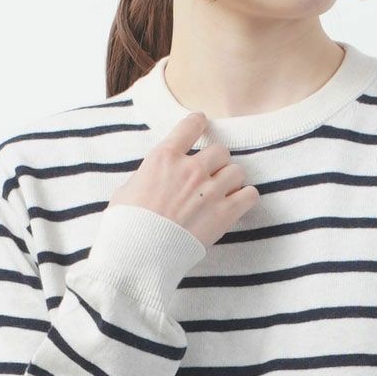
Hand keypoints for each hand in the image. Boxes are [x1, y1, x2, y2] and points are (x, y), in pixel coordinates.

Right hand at [109, 110, 259, 248]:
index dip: (199, 123)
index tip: (202, 123)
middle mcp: (190, 170)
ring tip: (225, 191)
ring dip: (232, 180)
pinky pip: (250, 195)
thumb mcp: (128, 189)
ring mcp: (209, 191)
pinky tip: (238, 203)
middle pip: (220, 151)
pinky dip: (246, 197)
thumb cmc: (127, 224)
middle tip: (211, 175)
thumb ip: (149, 176)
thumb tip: (155, 178)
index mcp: (164, 157)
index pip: (190, 126)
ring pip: (237, 171)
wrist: (138, 252)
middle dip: (217, 162)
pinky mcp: (223, 214)